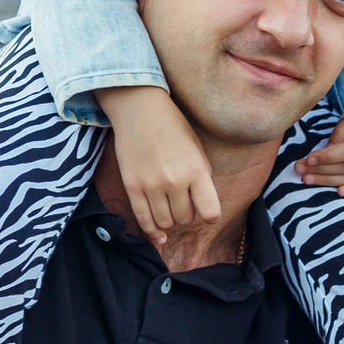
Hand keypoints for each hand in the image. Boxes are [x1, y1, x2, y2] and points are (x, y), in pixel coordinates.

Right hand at [96, 86, 220, 244]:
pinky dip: (152, 231)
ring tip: (170, 207)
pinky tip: (158, 234)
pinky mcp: (132, 186)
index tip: (207, 213)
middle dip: (187, 215)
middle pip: (185, 219)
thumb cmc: (173, 127)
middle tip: (184, 202)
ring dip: (170, 220)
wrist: (140, 109)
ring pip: (165, 222)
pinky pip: (143, 219)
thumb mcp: (198, 149)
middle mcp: (174, 180)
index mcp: (196, 170)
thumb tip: (202, 208)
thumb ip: (201, 178)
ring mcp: (151, 185)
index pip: (210, 211)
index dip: (210, 216)